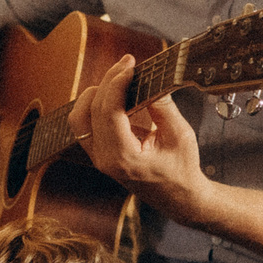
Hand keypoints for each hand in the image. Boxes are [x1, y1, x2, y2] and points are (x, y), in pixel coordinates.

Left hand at [71, 54, 212, 223]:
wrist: (179, 198)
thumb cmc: (182, 171)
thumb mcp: (179, 135)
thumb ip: (162, 106)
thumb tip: (150, 79)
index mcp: (124, 158)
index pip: (108, 112)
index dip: (116, 83)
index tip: (130, 65)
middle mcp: (104, 159)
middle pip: (92, 110)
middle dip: (109, 81)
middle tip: (127, 64)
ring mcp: (98, 158)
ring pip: (80, 117)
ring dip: (97, 92)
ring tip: (120, 78)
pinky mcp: (99, 154)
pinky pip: (85, 125)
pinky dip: (95, 105)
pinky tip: (114, 94)